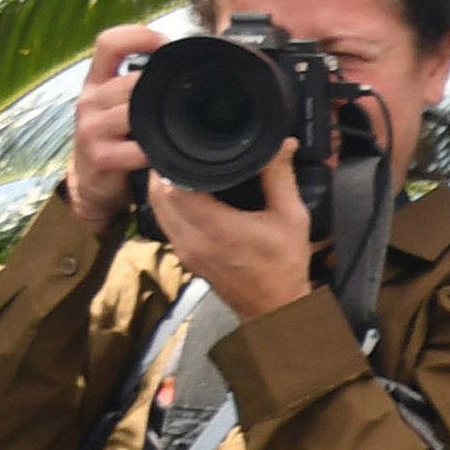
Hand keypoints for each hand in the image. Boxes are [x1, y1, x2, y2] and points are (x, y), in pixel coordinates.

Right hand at [61, 21, 167, 232]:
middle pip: (129, 80)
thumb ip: (143, 80)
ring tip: (176, 125)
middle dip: (160, 87)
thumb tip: (188, 57)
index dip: (139, 36)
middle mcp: (89, 100)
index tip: (168, 45)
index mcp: (97, 80)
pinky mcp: (100, 156)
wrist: (95, 180)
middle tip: (188, 94)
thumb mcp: (121, 101)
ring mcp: (91, 129)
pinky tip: (164, 152)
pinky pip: (135, 148)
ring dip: (158, 119)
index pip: (109, 43)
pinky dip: (155, 151)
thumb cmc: (117, 134)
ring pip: (132, 111)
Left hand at [144, 144, 318, 321]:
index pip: (175, 188)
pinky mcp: (183, 255)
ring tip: (181, 165)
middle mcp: (192, 240)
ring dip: (163, 185)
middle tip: (182, 149)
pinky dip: (167, 203)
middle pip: (158, 195)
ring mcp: (183, 250)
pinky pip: (164, 221)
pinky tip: (184, 191)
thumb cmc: (284, 264)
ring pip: (157, 208)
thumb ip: (281, 177)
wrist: (273, 306)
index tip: (186, 145)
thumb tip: (282, 143)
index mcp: (217, 228)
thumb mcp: (293, 217)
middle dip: (164, 169)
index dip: (173, 163)